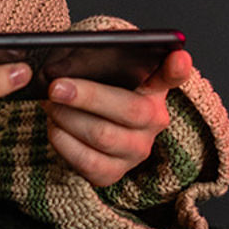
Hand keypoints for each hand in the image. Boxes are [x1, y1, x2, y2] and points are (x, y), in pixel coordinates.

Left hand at [43, 49, 194, 187]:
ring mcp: (137, 150)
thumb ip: (100, 55)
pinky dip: (65, 142)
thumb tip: (74, 55)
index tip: (178, 57)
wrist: (82, 120)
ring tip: (50, 104)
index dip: (177, 67)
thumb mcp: (102, 66)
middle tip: (56, 87)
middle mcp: (155, 120)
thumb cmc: (94, 85)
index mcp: (155, 86)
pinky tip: (54, 127)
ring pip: (103, 136)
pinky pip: (88, 162)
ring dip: (69, 118)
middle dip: (88, 97)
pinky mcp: (114, 173)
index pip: (174, 74)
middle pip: (129, 110)